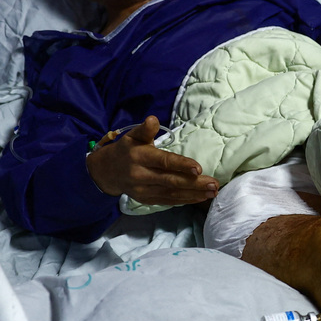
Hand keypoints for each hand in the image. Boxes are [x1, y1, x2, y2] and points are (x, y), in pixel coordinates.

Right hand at [86, 115, 217, 204]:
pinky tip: (200, 198)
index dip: (181, 165)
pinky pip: (168, 201)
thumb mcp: (132, 136)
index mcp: (140, 157)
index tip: (199, 168)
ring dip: (194, 194)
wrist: (106, 172)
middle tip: (214, 184)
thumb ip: (145, 129)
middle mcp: (141, 176)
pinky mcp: (146, 200)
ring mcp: (144, 191)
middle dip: (195, 184)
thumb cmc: (126, 150)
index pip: (164, 162)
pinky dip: (185, 200)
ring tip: (212, 192)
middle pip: (171, 181)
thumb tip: (153, 119)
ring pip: (172, 194)